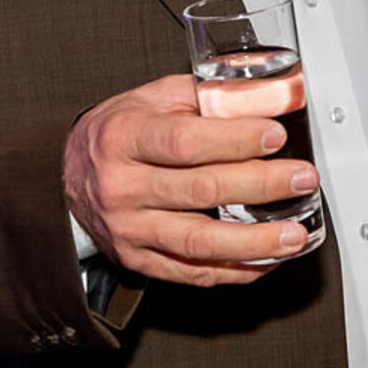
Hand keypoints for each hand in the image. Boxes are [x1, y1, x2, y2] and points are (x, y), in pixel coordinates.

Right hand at [63, 74, 317, 285]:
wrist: (66, 176)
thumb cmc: (120, 132)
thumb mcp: (154, 98)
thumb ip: (209, 95)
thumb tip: (270, 97)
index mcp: (124, 137)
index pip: (184, 142)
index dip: (235, 140)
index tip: (276, 137)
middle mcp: (122, 186)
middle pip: (200, 191)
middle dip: (261, 186)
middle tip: (302, 179)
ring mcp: (128, 228)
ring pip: (198, 242)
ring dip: (254, 242)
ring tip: (293, 235)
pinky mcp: (136, 260)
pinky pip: (191, 272)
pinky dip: (234, 270)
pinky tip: (266, 260)